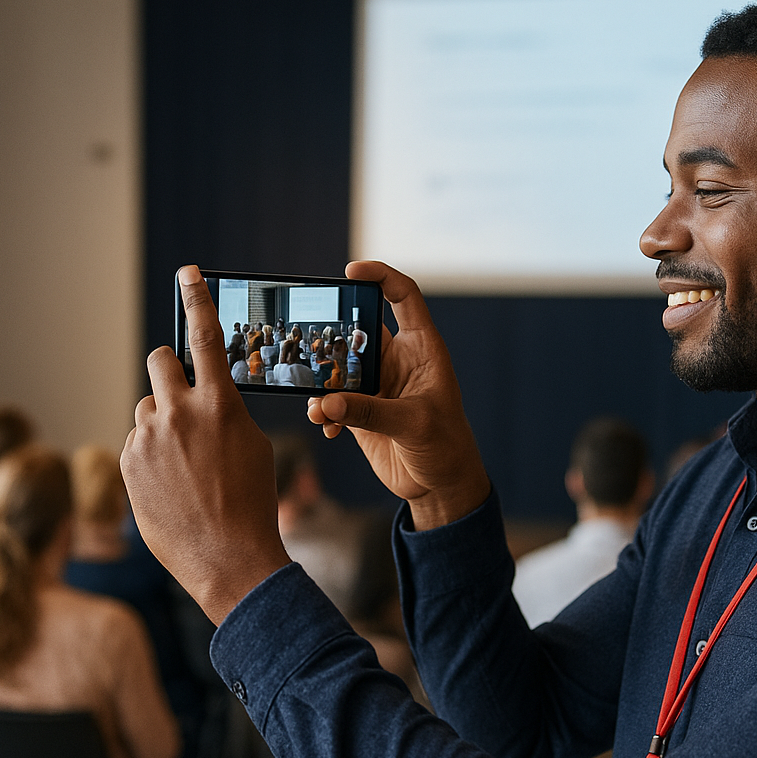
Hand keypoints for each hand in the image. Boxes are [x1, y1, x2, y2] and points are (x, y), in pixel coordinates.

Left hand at [122, 266, 292, 624]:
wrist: (228, 558)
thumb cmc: (251, 501)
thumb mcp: (252, 444)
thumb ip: (223, 411)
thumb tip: (201, 397)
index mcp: (219, 404)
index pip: (204, 336)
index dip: (196, 299)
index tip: (188, 273)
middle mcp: (178, 414)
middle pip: (161, 362)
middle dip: (169, 369)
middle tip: (181, 392)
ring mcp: (148, 439)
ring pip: (148, 407)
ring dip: (162, 422)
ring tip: (185, 464)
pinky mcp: (128, 463)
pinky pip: (137, 441)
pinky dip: (151, 454)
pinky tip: (171, 484)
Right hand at [306, 261, 488, 529]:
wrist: (440, 486)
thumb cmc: (446, 446)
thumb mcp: (413, 424)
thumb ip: (370, 412)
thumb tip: (327, 403)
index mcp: (421, 349)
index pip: (403, 297)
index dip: (380, 277)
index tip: (351, 271)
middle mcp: (396, 360)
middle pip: (357, 330)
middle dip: (332, 335)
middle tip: (310, 343)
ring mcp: (376, 385)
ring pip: (338, 367)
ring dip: (322, 383)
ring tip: (319, 406)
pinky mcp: (360, 411)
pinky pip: (332, 400)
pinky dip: (323, 410)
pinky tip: (327, 427)